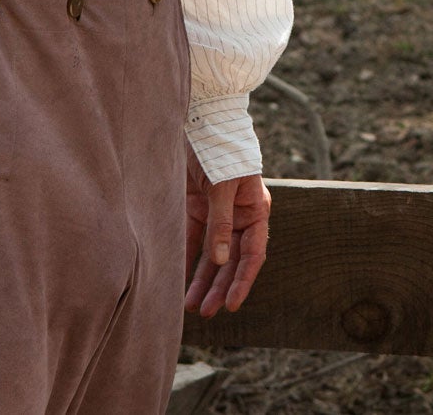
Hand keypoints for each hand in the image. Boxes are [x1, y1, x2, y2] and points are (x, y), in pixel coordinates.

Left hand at [185, 155, 270, 317]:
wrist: (201, 120)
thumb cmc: (221, 149)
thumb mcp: (223, 185)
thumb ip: (221, 222)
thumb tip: (220, 260)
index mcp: (255, 209)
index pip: (253, 253)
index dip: (243, 280)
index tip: (232, 305)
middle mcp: (238, 215)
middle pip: (231, 259)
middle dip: (220, 286)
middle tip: (207, 311)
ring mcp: (217, 213)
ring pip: (212, 255)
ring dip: (203, 279)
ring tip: (191, 306)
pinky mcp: (196, 208)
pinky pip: (192, 240)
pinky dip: (186, 259)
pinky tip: (177, 279)